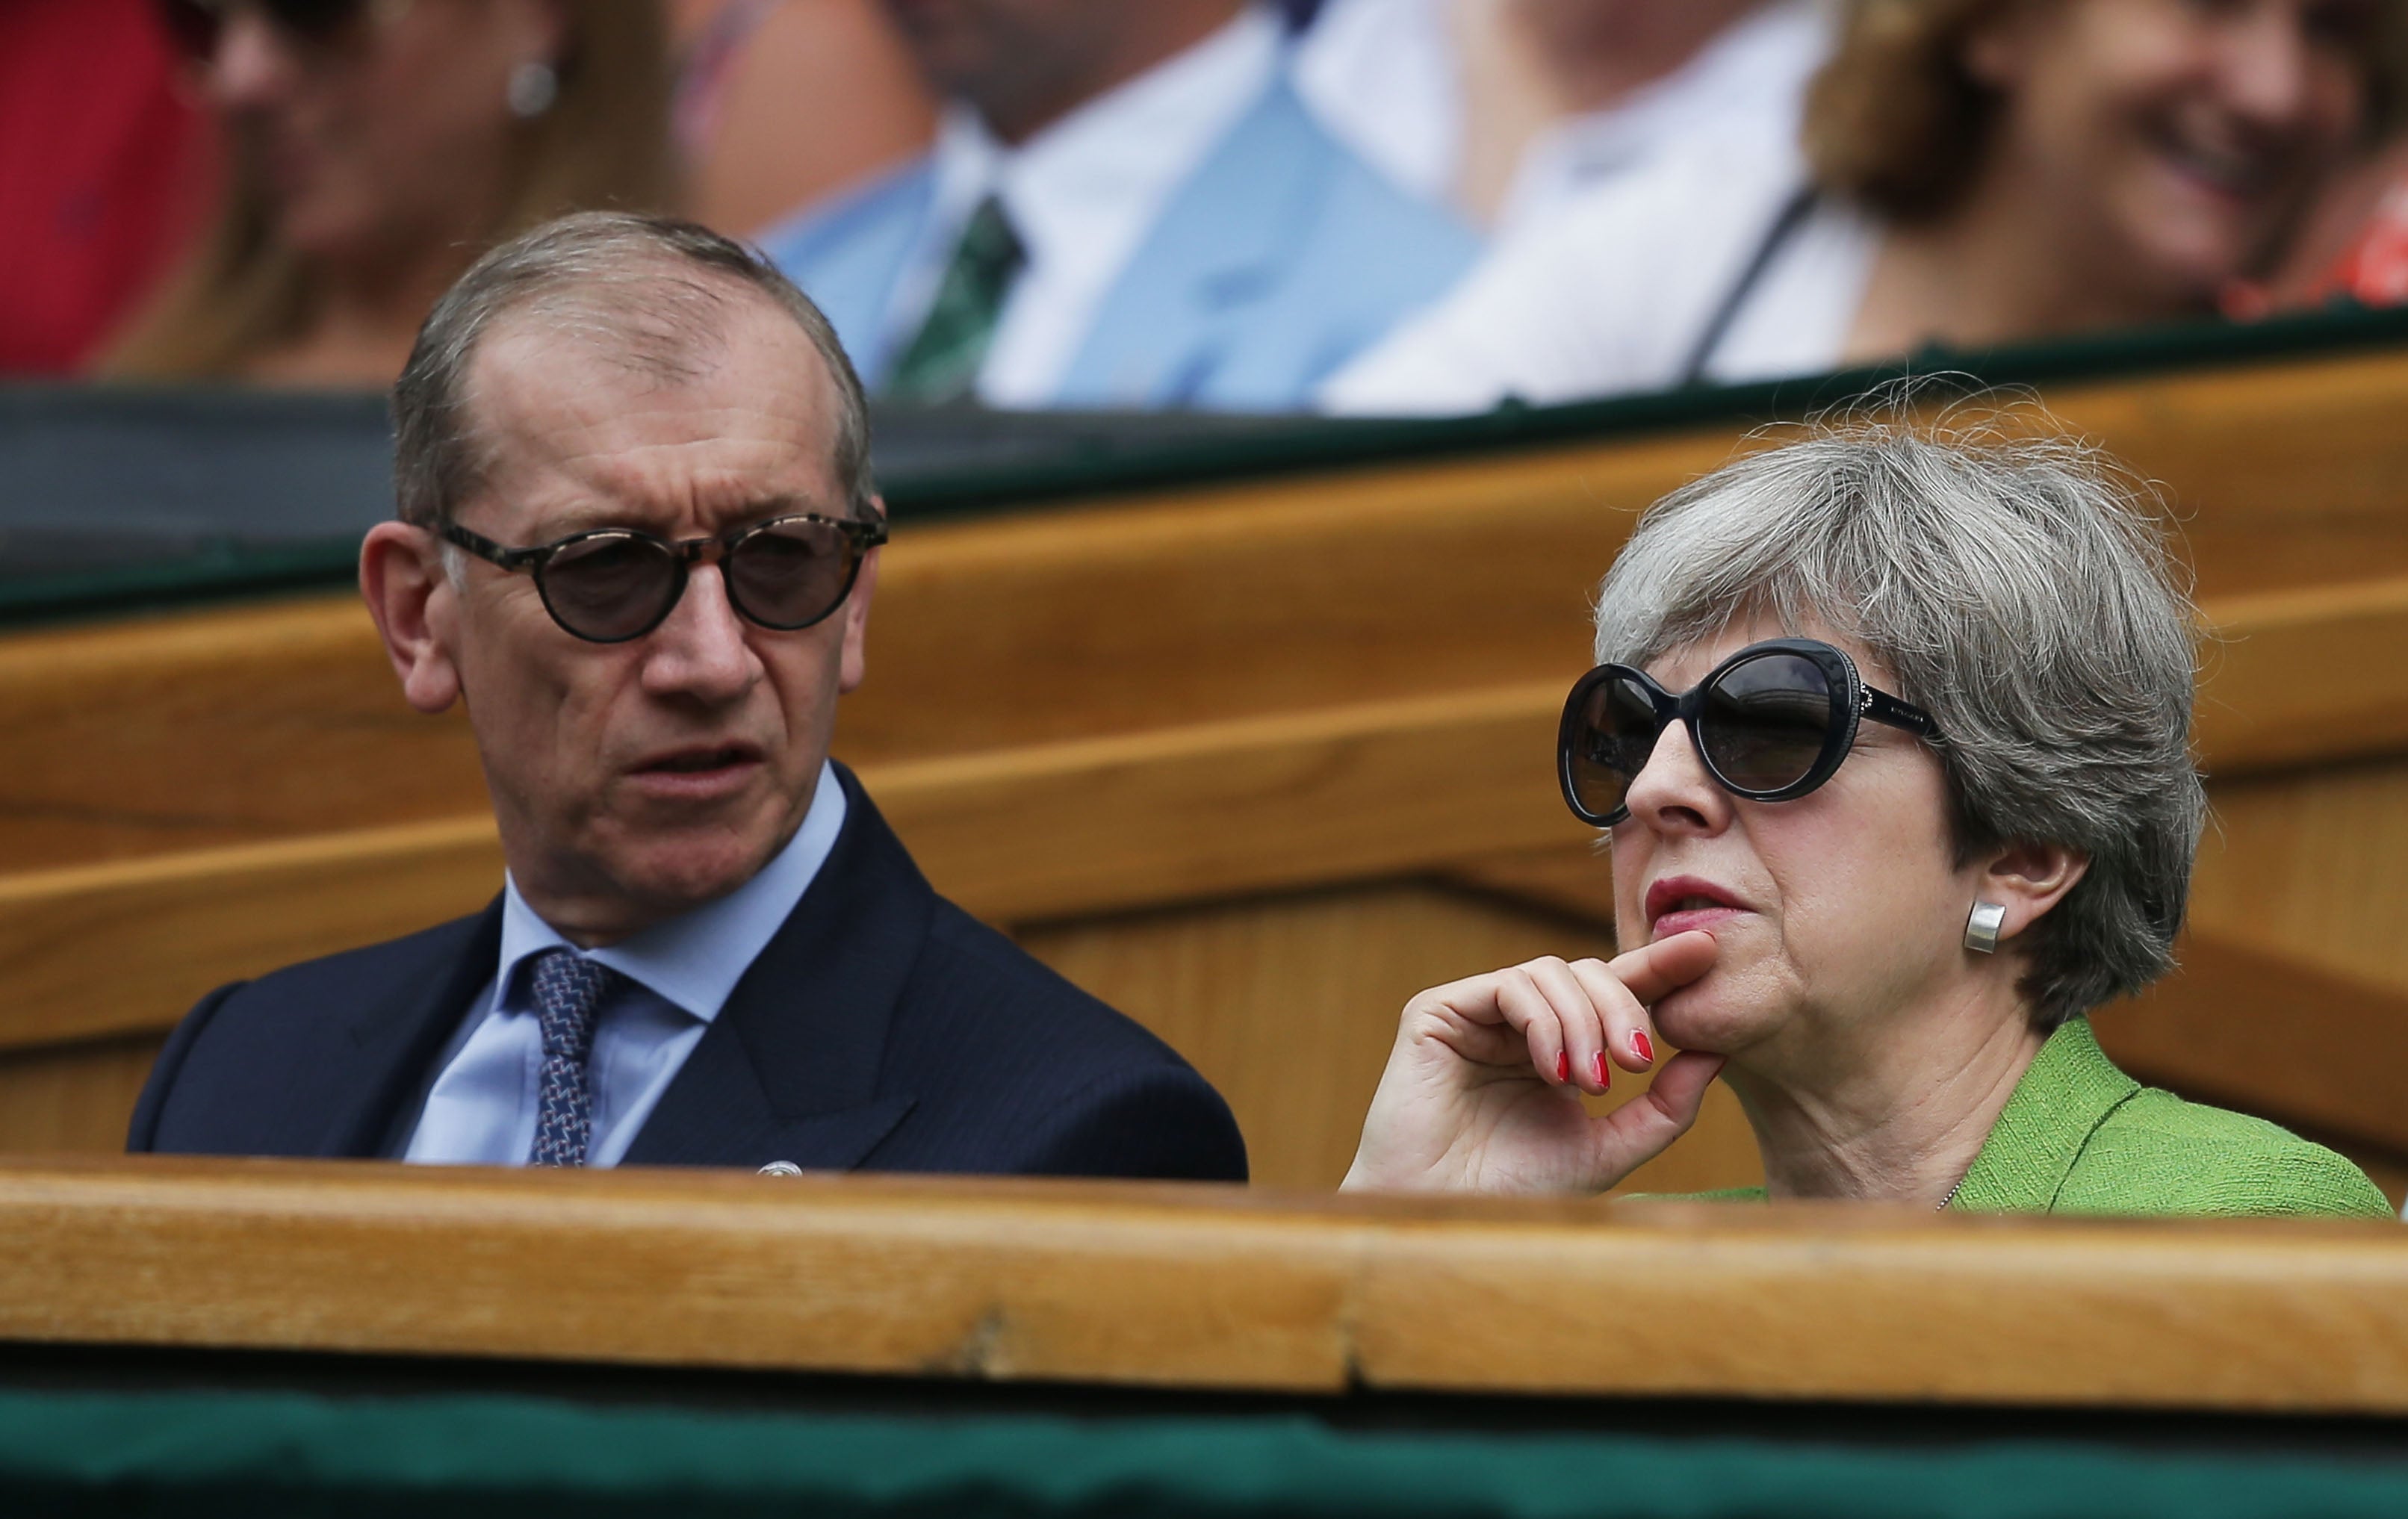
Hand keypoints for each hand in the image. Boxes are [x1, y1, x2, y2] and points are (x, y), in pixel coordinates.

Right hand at [1341, 931, 1724, 1194]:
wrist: (1448, 1217)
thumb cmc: (1518, 1191)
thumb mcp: (1610, 1148)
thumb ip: (1665, 1106)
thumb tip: (1717, 1051)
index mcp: (1558, 1046)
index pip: (1614, 990)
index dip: (1658, 966)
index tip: (1707, 951)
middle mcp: (1518, 1021)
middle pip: (1588, 972)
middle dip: (1623, 1007)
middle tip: (1636, 1063)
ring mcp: (1478, 1012)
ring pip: (1551, 972)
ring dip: (1584, 1022)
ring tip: (1591, 1084)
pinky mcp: (1438, 1010)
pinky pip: (1508, 986)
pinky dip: (1544, 1023)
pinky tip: (1552, 1071)